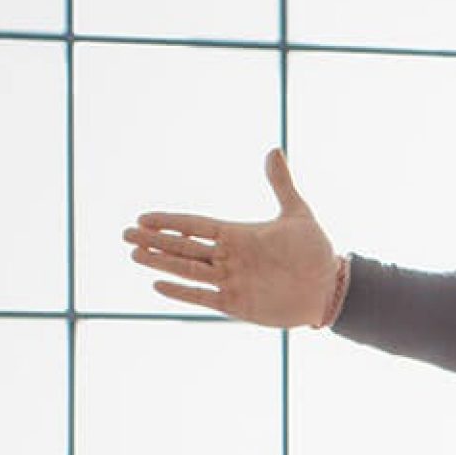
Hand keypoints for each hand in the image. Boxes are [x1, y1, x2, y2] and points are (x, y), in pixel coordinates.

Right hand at [122, 148, 343, 328]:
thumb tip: (274, 150)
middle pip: (184, 248)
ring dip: (161, 263)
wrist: (330, 288)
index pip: (195, 226)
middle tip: (125, 234)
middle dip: (155, 241)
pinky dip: (182, 292)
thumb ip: (281, 184)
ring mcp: (231, 281)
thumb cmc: (315, 251)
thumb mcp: (297, 214)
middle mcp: (230, 257)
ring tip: (134, 255)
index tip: (144, 218)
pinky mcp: (238, 304)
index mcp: (238, 235)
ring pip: (188, 270)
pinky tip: (158, 285)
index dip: (170, 222)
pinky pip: (203, 297)